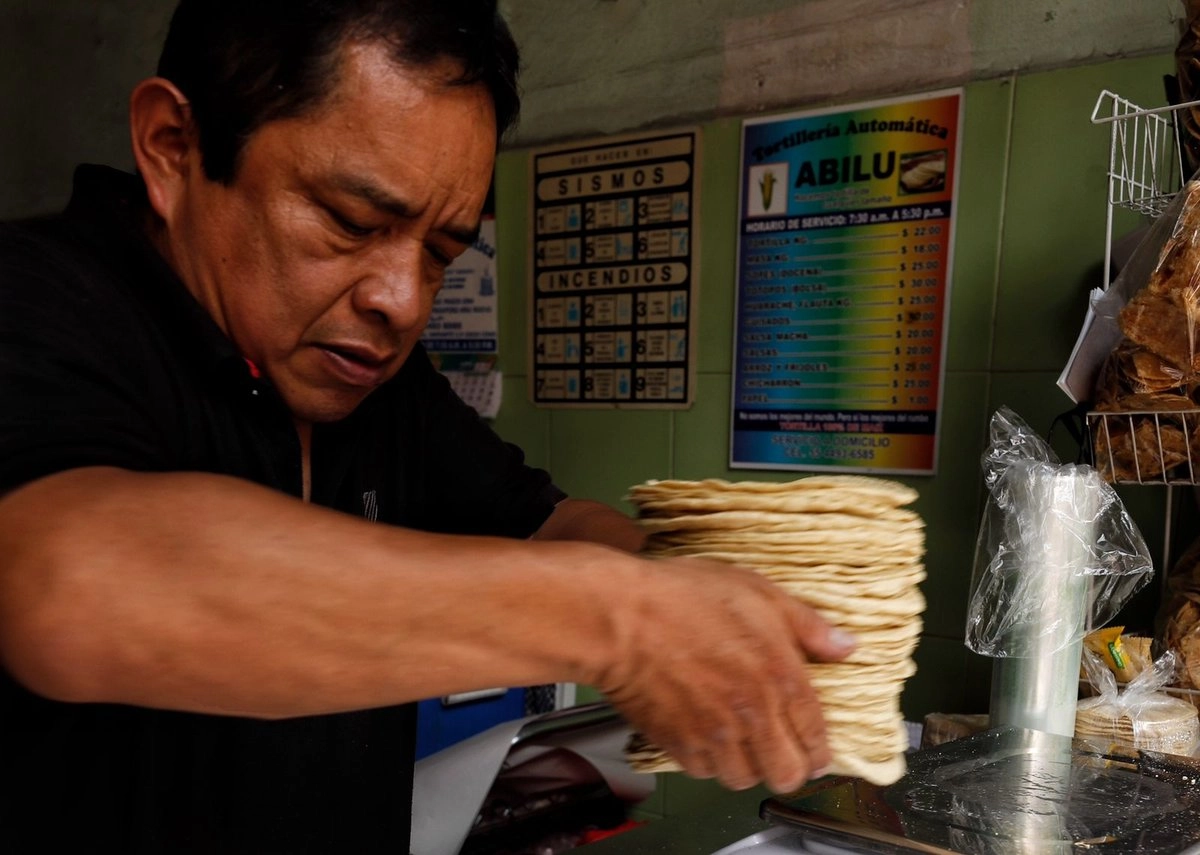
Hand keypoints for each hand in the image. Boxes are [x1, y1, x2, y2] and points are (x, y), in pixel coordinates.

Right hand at [598, 556, 854, 792]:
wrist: (619, 616)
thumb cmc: (681, 597)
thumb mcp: (758, 592)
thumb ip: (807, 625)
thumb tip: (845, 646)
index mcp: (779, 677)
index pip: (817, 736)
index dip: (821, 750)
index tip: (817, 750)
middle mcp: (751, 714)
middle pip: (787, 774)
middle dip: (789, 767)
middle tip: (782, 752)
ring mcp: (712, 734)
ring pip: (744, 779)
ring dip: (747, 765)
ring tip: (741, 743)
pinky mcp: (676, 743)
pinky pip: (703, 771)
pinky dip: (708, 761)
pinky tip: (705, 734)